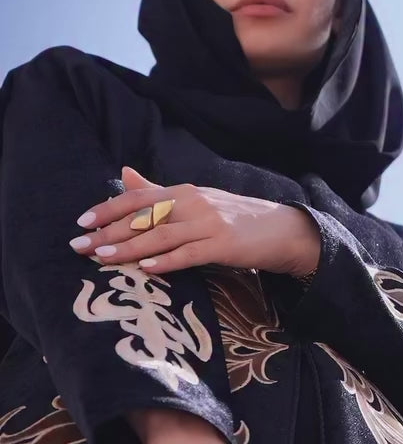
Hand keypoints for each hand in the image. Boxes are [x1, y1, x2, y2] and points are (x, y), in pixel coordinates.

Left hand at [69, 165, 320, 277]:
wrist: (280, 230)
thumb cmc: (233, 219)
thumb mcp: (195, 201)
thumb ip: (158, 193)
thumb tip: (124, 174)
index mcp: (183, 192)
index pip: (138, 197)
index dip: (108, 209)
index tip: (82, 223)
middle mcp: (193, 203)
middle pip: (144, 216)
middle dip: (109, 232)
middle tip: (80, 247)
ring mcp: (209, 223)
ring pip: (162, 235)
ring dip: (130, 247)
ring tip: (104, 258)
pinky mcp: (224, 245)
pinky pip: (191, 253)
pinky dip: (168, 260)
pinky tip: (147, 268)